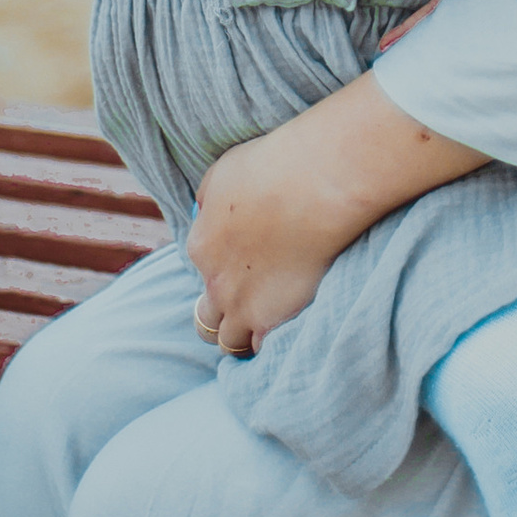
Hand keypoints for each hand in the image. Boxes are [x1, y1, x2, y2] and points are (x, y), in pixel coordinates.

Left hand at [187, 134, 337, 355]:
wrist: (315, 186)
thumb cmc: (273, 167)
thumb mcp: (224, 171)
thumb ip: (211, 198)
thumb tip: (207, 210)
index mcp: (201, 245)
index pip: (202, 269)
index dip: (223, 268)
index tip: (246, 263)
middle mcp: (215, 282)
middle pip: (206, 317)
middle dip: (223, 313)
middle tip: (250, 303)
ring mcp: (243, 306)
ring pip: (228, 341)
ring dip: (243, 335)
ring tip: (266, 328)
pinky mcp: (272, 320)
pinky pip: (261, 348)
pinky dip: (268, 346)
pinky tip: (284, 336)